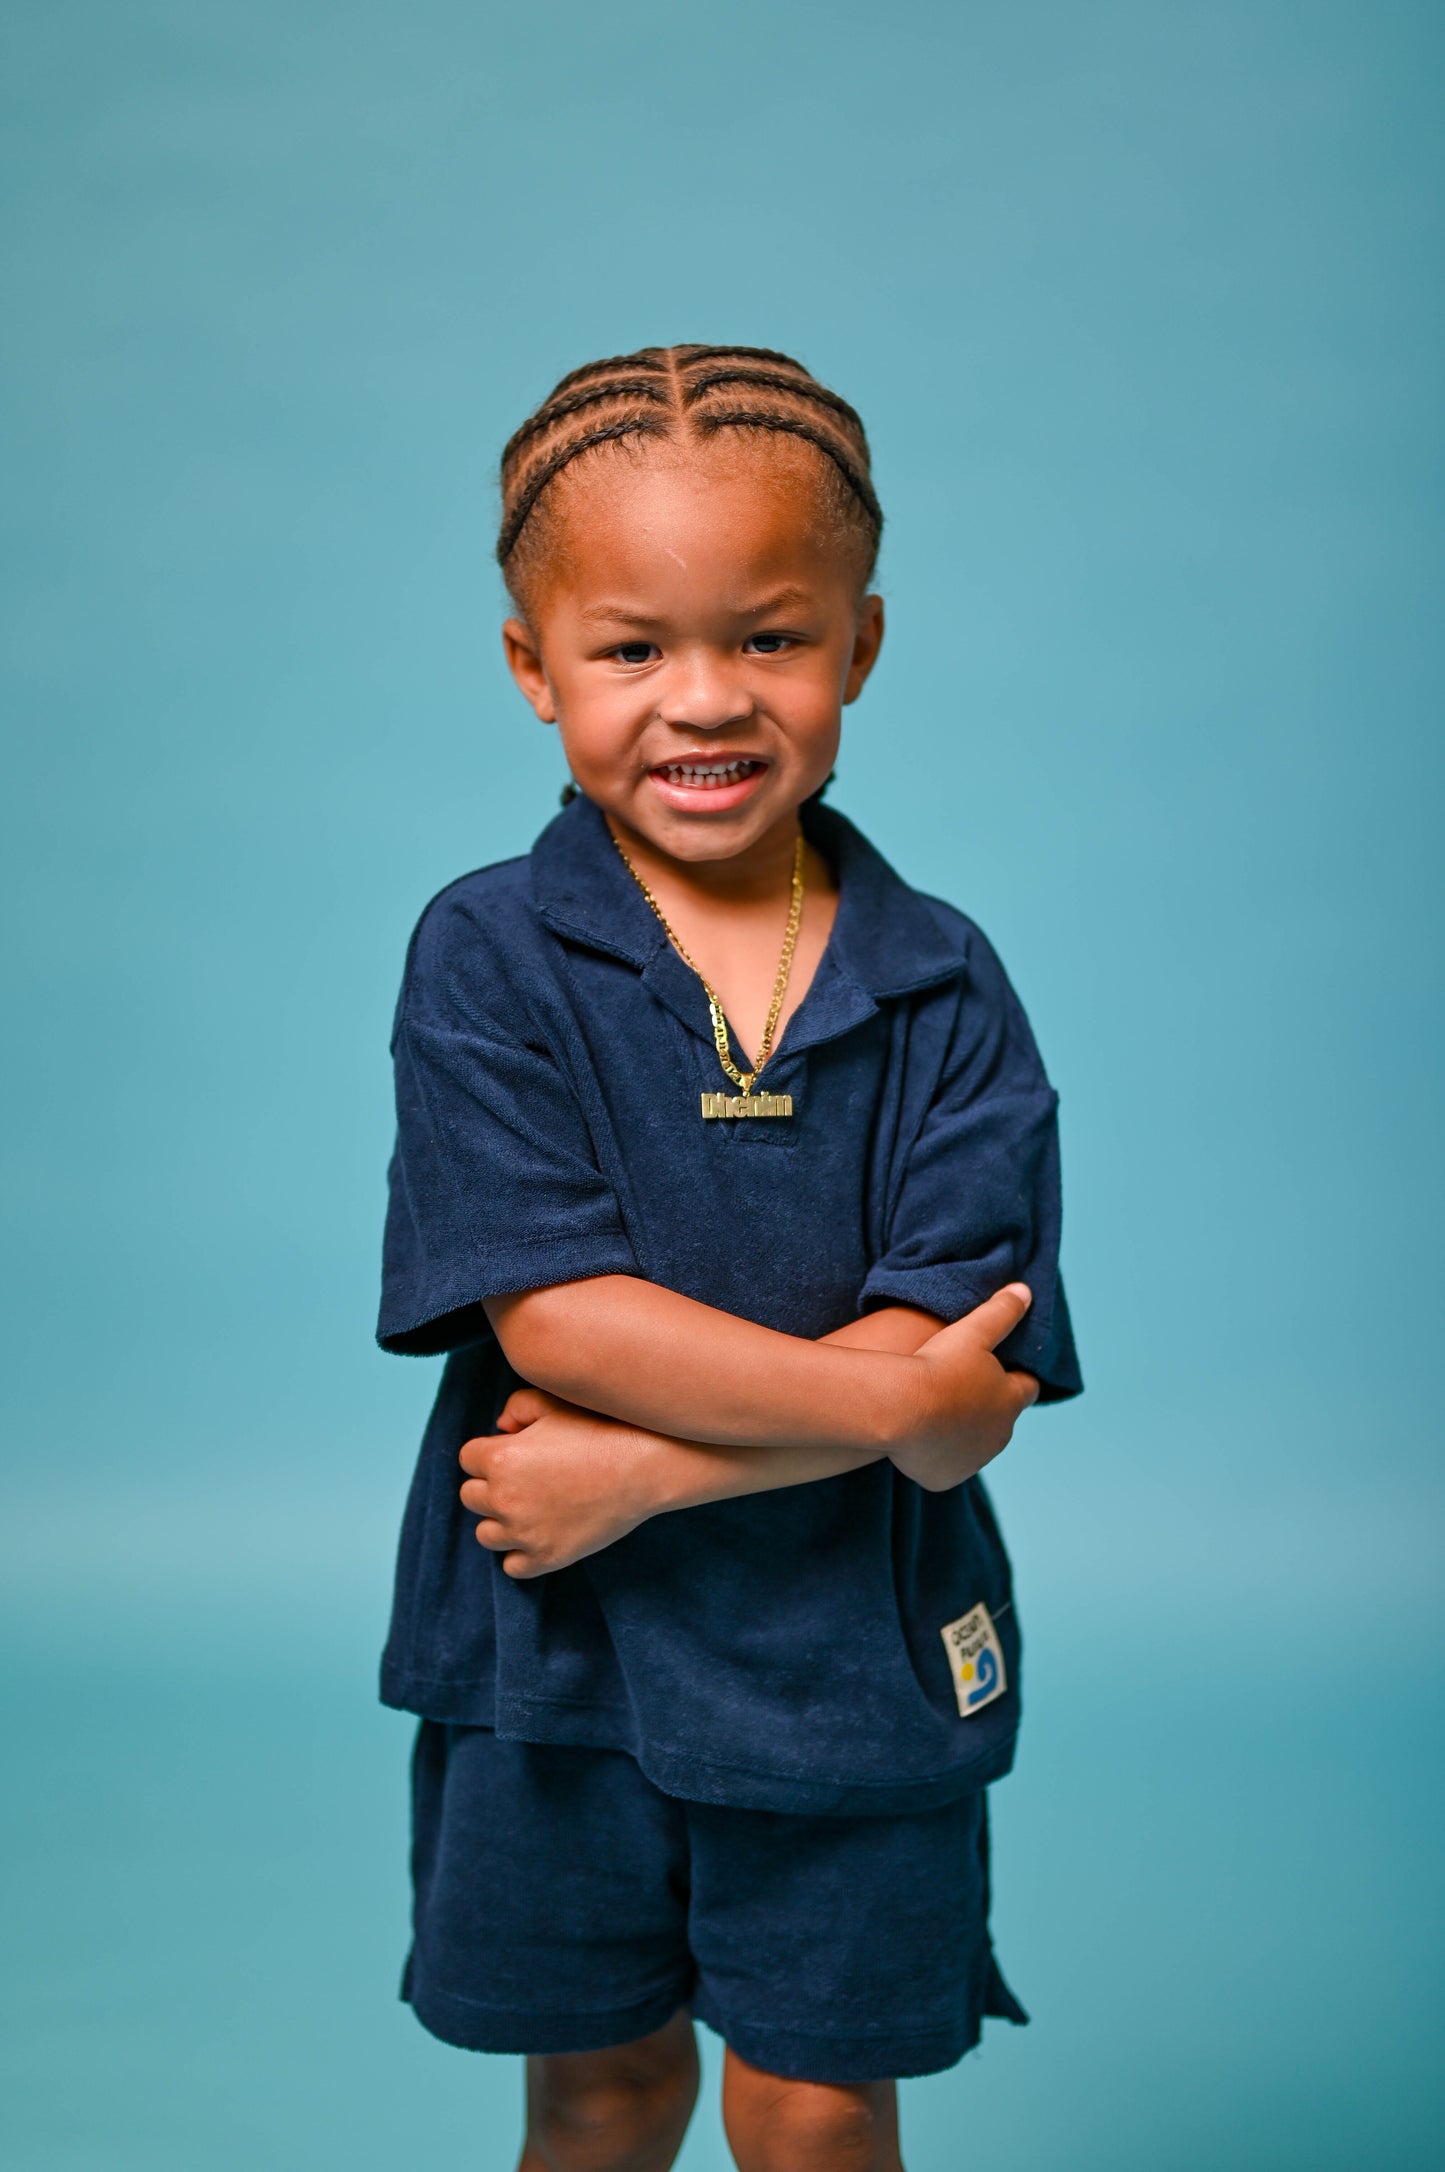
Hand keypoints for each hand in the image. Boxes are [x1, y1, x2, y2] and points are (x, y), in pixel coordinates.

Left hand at [459, 1388, 652, 1578]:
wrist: (646, 1466)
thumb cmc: (602, 1427)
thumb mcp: (555, 1402)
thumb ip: (517, 1407)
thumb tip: (500, 1427)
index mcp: (500, 1458)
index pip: (468, 1458)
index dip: (491, 1451)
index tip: (517, 1450)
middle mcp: (505, 1498)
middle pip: (471, 1496)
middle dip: (492, 1485)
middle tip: (527, 1477)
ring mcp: (525, 1533)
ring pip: (486, 1534)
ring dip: (501, 1521)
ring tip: (531, 1507)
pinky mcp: (548, 1558)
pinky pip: (512, 1566)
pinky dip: (521, 1552)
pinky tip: (541, 1533)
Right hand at [892, 1284, 1039, 1490]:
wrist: (901, 1409)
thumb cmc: (939, 1366)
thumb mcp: (972, 1332)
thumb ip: (1001, 1313)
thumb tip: (1026, 1291)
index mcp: (1010, 1400)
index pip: (1026, 1388)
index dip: (1016, 1378)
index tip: (1004, 1370)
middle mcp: (999, 1435)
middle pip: (1001, 1419)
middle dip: (988, 1407)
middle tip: (963, 1391)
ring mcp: (972, 1460)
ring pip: (974, 1444)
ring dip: (963, 1431)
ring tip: (938, 1414)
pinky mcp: (945, 1477)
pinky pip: (945, 1465)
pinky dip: (938, 1454)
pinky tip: (919, 1437)